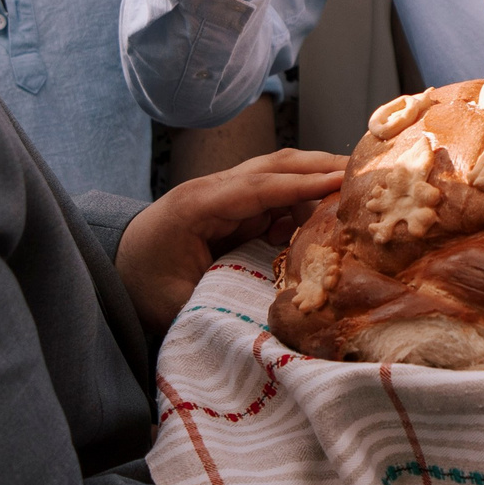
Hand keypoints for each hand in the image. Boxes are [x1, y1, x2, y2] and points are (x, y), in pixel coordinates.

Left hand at [113, 148, 345, 339]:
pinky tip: (331, 212)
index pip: (259, 186)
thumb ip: (223, 303)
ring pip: (280, 173)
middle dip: (322, 166)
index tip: (344, 182)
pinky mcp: (235, 205)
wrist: (114, 269)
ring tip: (360, 190)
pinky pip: (277, 193)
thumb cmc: (141, 286)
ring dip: (318, 178)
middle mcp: (214, 189)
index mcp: (197, 206)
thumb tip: (274, 319)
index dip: (304, 185)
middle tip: (369, 173)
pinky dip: (305, 197)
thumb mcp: (177, 303)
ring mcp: (225, 193)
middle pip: (275, 165)